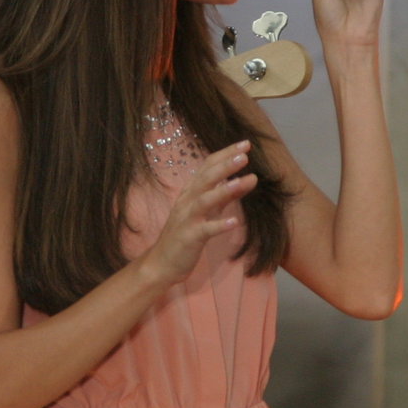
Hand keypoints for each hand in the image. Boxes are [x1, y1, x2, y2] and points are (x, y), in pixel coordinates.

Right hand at [139, 142, 257, 287]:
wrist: (161, 263)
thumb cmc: (185, 235)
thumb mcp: (207, 211)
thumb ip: (225, 195)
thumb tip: (246, 179)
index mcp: (191, 192)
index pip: (207, 167)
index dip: (225, 154)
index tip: (245, 145)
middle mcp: (187, 201)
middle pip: (206, 178)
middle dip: (225, 165)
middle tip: (245, 155)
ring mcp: (187, 219)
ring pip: (205, 200)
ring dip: (225, 190)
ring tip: (244, 180)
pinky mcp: (189, 237)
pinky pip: (205, 230)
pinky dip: (219, 225)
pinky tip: (234, 221)